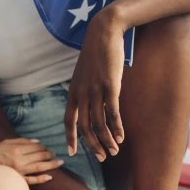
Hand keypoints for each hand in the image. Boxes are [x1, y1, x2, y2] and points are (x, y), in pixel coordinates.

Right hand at [0, 138, 63, 185]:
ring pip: (39, 167)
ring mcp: (19, 171)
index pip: (36, 147)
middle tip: (55, 154)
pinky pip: (32, 180)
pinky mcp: (17, 180)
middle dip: (49, 154)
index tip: (47, 148)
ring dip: (51, 164)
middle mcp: (19, 160)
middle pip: (40, 156)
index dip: (44, 147)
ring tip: (59, 162)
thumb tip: (37, 142)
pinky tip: (49, 176)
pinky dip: (41, 179)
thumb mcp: (6, 142)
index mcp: (17, 149)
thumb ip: (22, 141)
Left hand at [65, 11, 124, 159]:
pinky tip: (121, 137)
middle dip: (93, 145)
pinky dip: (116, 128)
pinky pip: (112, 113)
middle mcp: (82, 94)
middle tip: (102, 157)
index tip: (72, 152)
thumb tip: (91, 104)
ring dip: (107, 140)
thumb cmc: (97, 52)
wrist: (104, 32)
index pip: (69, 121)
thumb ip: (85, 90)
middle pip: (85, 128)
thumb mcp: (84, 73)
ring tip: (114, 151)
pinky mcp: (110, 86)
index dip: (70, 138)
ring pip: (99, 124)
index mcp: (74, 92)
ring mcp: (95, 91)